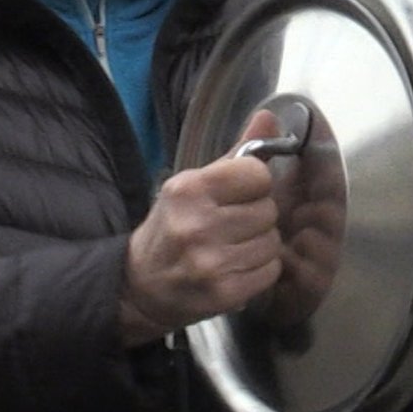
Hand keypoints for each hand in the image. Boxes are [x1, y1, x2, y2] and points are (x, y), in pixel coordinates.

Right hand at [119, 110, 284, 345]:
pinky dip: (260, 269)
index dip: (255, 184)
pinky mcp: (224, 293)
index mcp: (189, 189)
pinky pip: (270, 270)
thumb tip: (270, 117)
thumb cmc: (171, 227)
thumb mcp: (193, 185)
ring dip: (261, 244)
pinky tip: (236, 267)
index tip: (240, 194)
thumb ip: (237, 153)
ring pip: (272, 242)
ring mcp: (211, 263)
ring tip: (234, 247)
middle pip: (268, 210)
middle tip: (233, 224)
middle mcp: (198, 225)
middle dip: (258, 216)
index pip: (257, 174)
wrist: (140, 286)